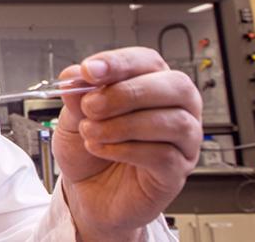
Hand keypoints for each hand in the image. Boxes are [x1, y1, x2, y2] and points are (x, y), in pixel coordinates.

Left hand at [53, 47, 201, 241]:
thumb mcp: (72, 117)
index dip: (120, 62)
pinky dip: (125, 149)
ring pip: (172, 122)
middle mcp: (176, 110)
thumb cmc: (88, 151)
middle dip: (127, 93)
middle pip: (175, 86)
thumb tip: (75, 74)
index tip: (89, 70)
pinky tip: (102, 150)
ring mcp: (182, 142)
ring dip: (123, 125)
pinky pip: (163, 155)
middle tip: (91, 106)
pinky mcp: (176, 172)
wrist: (85, 192)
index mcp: (152, 86)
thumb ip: (77, 96)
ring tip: (90, 132)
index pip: (148, 62)